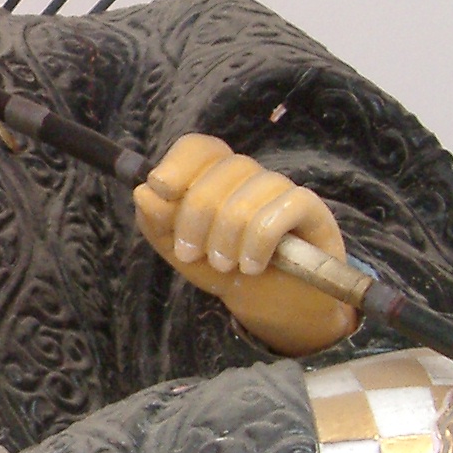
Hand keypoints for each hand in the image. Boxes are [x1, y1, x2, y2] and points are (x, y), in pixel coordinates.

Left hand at [132, 133, 356, 355]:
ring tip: (225, 266)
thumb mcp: (180, 251)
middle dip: (195, 221)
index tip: (161, 191)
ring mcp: (280, 189)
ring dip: (227, 240)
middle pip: (218, 174)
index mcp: (213, 177)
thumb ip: (158, 224)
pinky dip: (259, 243)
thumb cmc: (224, 269)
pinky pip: (282, 210)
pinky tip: (252, 266)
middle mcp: (248, 175)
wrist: (273, 304)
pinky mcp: (309, 208)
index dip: (177, 164)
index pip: (198, 148)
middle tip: (192, 255)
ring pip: (246, 198)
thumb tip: (144, 192)